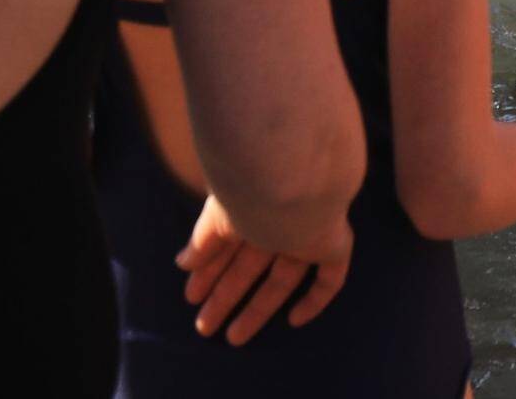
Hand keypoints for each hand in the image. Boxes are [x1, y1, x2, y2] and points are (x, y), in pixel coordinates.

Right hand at [177, 194, 353, 344]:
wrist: (295, 177)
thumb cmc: (251, 190)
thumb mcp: (217, 218)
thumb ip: (202, 241)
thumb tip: (183, 263)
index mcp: (249, 208)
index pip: (227, 247)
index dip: (209, 273)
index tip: (192, 297)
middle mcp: (277, 222)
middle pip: (250, 268)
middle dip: (226, 296)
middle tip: (204, 327)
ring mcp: (305, 234)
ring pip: (283, 279)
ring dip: (258, 308)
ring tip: (232, 337)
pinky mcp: (332, 245)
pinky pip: (329, 279)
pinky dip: (315, 301)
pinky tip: (294, 321)